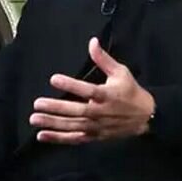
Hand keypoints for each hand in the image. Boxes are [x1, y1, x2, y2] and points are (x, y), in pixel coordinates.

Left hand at [30, 37, 154, 143]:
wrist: (146, 117)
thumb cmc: (131, 91)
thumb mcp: (121, 72)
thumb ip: (103, 59)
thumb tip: (92, 41)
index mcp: (107, 95)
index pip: (87, 90)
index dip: (71, 85)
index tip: (53, 79)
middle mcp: (101, 112)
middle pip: (76, 111)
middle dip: (56, 108)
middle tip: (37, 104)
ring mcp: (97, 126)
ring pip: (73, 126)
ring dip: (53, 123)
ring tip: (35, 119)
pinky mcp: (95, 136)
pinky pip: (74, 139)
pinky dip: (58, 138)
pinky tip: (42, 135)